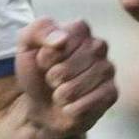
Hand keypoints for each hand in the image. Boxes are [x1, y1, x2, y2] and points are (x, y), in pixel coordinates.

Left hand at [14, 18, 116, 135]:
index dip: (45, 58)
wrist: (41, 104)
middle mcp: (98, 45)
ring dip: (60, 95)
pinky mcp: (111, 93)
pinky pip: (87, 105)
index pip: (59, 45)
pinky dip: (71, 109)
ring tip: (62, 91)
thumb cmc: (36, 71)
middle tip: (54, 79)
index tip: (44, 61)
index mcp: (79, 29)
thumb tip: (62, 38)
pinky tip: (72, 104)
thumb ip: (39, 30)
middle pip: (67, 69)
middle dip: (53, 78)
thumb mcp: (26, 44)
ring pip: (75, 88)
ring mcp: (107, 69)